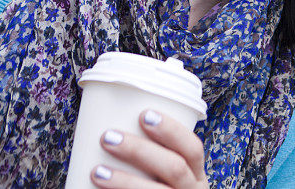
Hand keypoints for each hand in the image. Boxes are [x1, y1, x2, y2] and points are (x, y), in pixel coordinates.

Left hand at [90, 109, 208, 188]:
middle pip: (174, 168)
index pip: (193, 148)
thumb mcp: (169, 177)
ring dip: (125, 181)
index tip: (145, 114)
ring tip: (98, 171)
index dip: (172, 130)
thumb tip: (115, 129)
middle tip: (109, 137)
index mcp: (196, 174)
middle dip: (140, 151)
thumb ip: (154, 158)